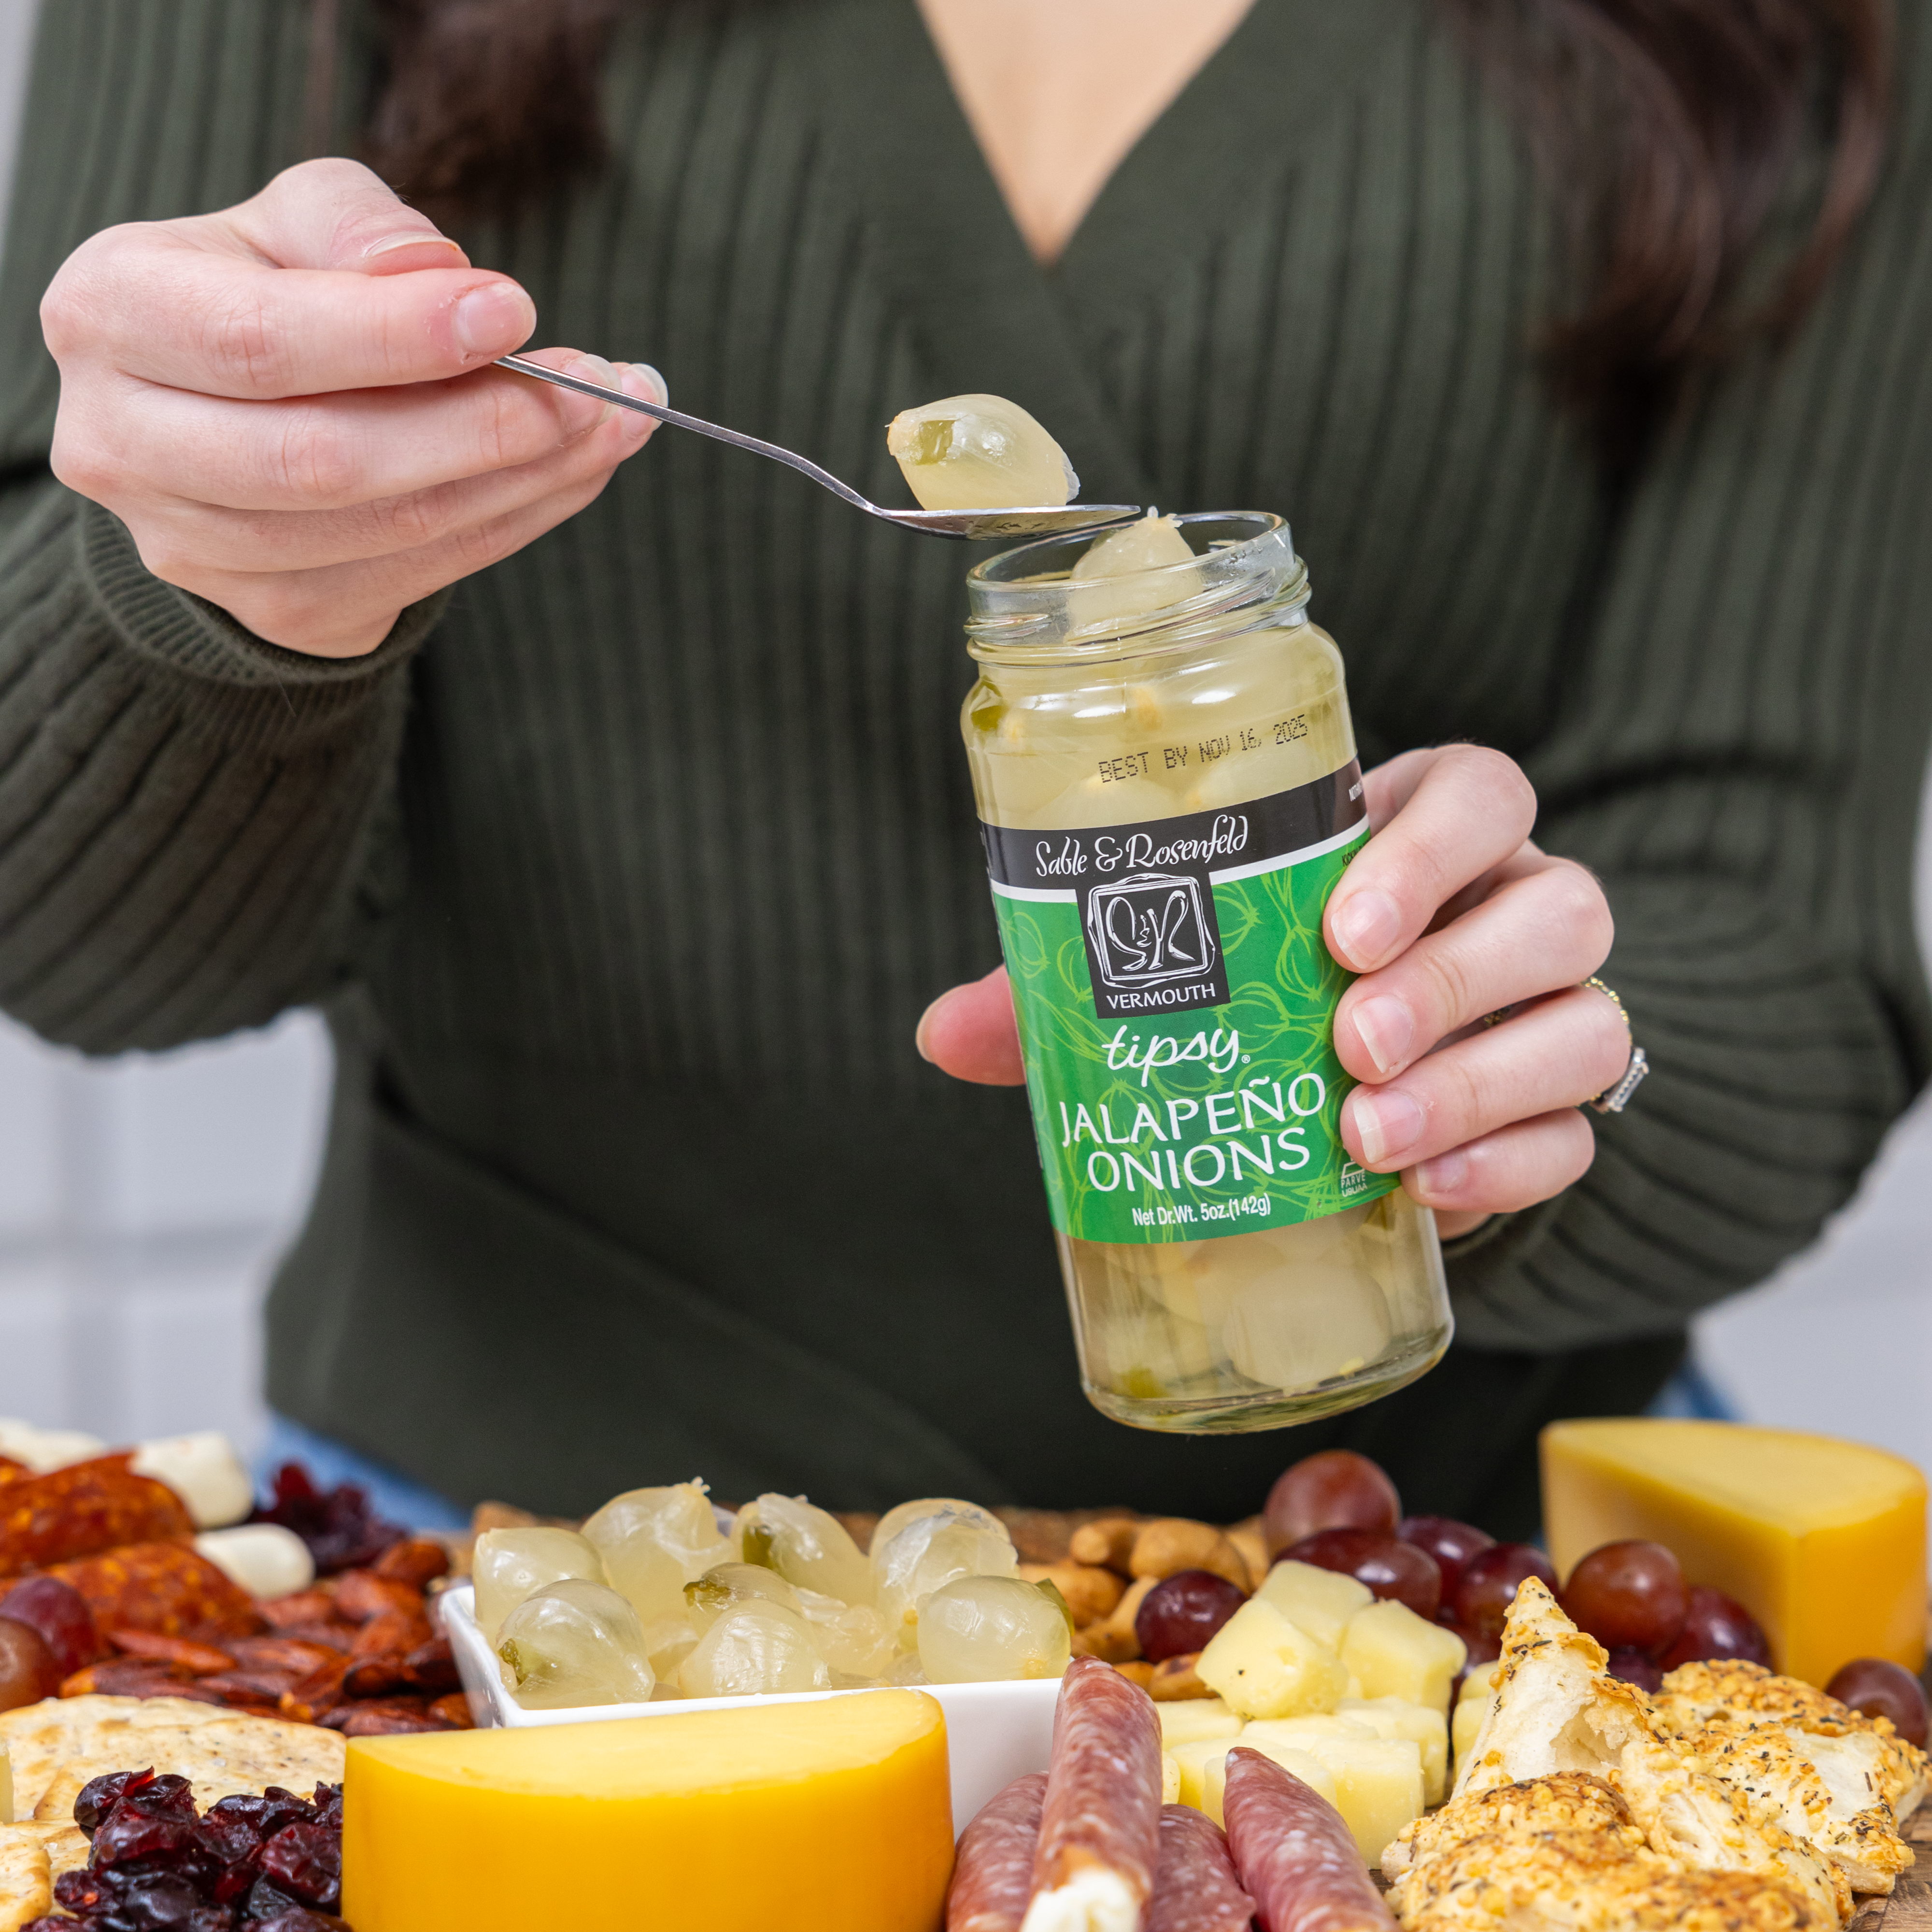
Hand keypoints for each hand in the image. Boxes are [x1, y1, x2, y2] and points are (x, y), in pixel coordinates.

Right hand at [42, 158, 662, 657]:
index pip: (262, 341)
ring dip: (525, 478)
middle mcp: (127, 447)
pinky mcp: (278, 613)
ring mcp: (198, 550)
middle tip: (598, 387)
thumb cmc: (264, 294)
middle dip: (481, 423)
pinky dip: (518, 520)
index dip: (396, 334)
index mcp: (110, 317)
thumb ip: (354, 226)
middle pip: (326, 458)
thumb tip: (435, 275)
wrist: (226, 419)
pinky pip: (421, 576)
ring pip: (386, 529)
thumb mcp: (288, 222)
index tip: (515, 312)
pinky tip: (581, 470)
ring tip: (615, 421)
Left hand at [916, 745, 1627, 1239]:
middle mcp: (1515, 905)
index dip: (1429, 849)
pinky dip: (1508, 1167)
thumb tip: (942, 1031)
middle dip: (1451, 979)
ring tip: (1366, 1139)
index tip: (1341, 925)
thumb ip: (1080, 983)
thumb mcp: (1192, 965)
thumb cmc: (1271, 989)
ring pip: (1587, 1025)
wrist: (1373, 1085)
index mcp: (1429, 836)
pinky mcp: (1560, 1114)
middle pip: (1557, 907)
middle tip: (1346, 1045)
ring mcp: (1554, 1011)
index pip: (1478, 792)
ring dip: (1478, 1085)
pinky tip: (1424, 1193)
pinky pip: (1578, 1136)